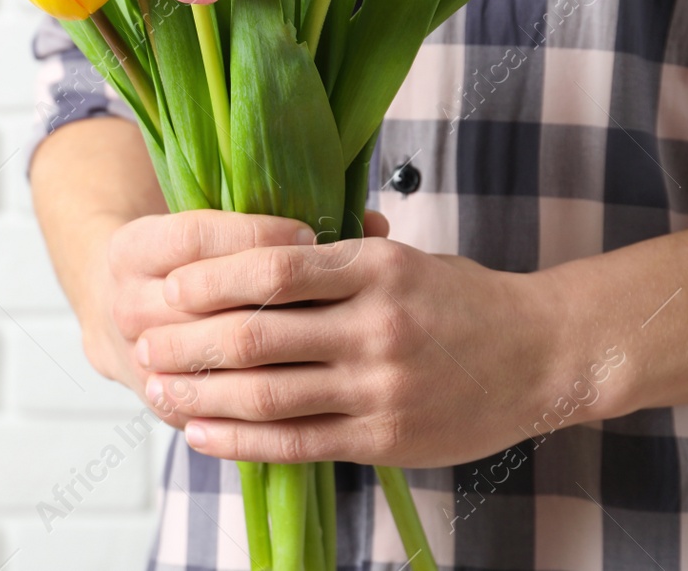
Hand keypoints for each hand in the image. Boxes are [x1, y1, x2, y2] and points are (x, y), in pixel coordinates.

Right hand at [82, 210, 317, 412]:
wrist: (112, 309)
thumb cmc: (176, 263)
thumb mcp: (191, 231)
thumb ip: (247, 228)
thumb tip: (340, 228)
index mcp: (131, 250)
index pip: (194, 238)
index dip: (254, 234)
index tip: (306, 234)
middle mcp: (126, 304)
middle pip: (203, 301)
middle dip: (270, 296)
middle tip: (326, 291)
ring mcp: (137, 358)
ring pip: (211, 358)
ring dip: (270, 351)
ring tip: (323, 339)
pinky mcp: (159, 402)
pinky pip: (215, 405)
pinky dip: (259, 399)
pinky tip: (304, 383)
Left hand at [136, 221, 577, 467]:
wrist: (543, 355)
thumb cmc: (461, 300)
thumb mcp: (404, 256)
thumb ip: (333, 255)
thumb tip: (251, 244)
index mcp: (376, 268)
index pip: (272, 268)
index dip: (210, 280)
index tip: (169, 287)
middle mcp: (376, 325)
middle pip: (257, 334)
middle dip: (188, 342)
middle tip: (144, 343)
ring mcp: (381, 387)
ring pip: (268, 394)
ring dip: (201, 395)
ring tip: (159, 390)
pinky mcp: (386, 438)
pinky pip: (297, 442)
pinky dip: (241, 441)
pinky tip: (203, 434)